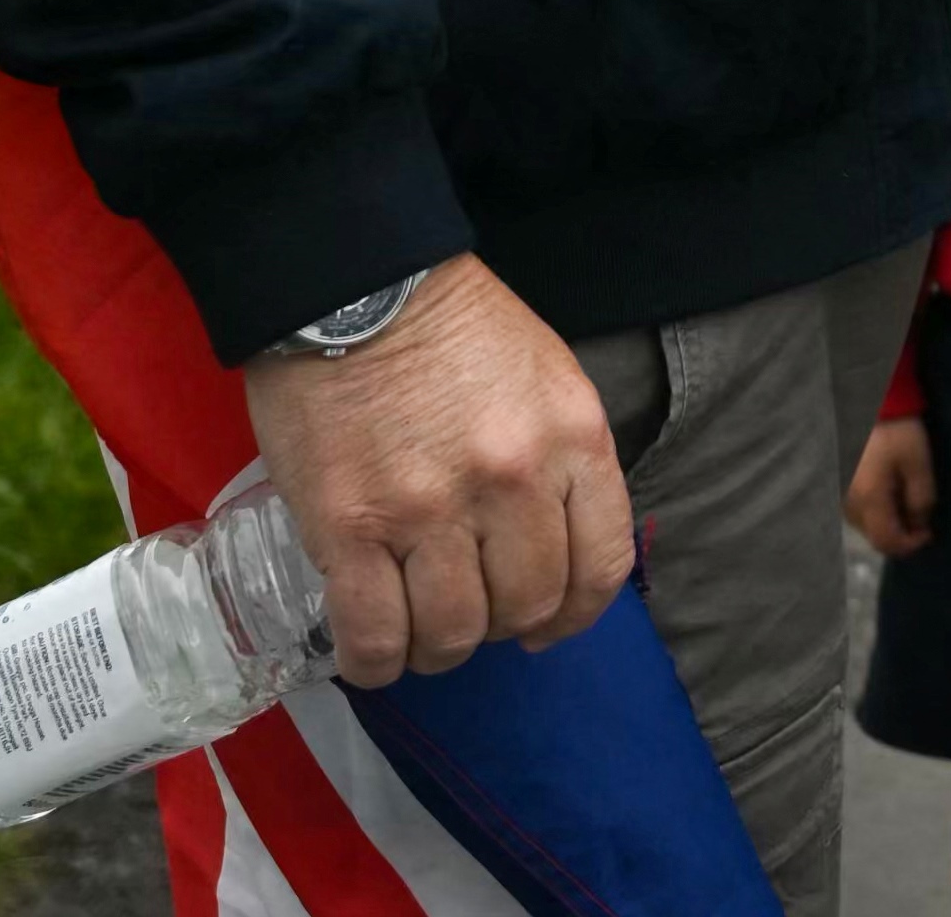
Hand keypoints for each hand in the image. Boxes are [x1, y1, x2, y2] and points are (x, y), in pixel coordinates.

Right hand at [241, 260, 629, 689]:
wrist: (353, 287)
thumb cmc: (451, 329)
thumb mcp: (546, 380)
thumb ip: (561, 463)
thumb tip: (551, 551)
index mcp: (572, 437)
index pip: (600, 564)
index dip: (575, 614)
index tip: (548, 625)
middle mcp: (512, 480)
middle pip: (526, 606)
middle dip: (502, 628)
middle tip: (473, 612)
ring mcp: (430, 509)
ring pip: (454, 633)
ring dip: (439, 649)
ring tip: (419, 630)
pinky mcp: (350, 529)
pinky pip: (375, 635)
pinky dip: (376, 662)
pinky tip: (373, 653)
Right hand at [844, 415, 937, 559]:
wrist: (866, 402)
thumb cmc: (896, 431)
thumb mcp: (918, 462)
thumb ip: (921, 497)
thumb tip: (921, 523)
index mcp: (868, 500)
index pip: (886, 541)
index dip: (910, 545)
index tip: (928, 533)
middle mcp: (849, 503)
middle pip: (874, 536)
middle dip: (900, 534)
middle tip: (922, 519)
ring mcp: (840, 495)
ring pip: (865, 525)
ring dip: (888, 522)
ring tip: (908, 503)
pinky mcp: (839, 484)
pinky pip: (858, 510)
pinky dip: (876, 510)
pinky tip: (890, 492)